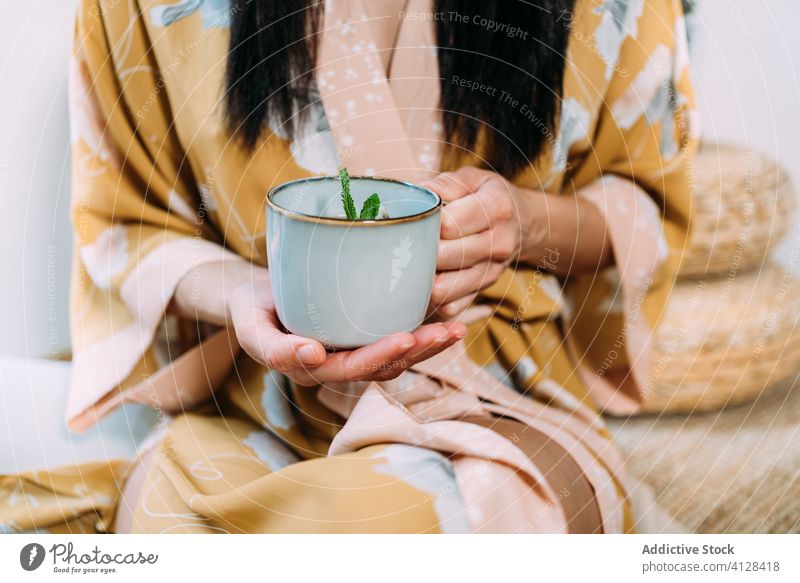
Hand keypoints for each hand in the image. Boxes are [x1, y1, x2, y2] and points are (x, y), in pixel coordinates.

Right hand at [228, 272, 466, 385]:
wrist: (256, 300)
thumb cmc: (252, 312)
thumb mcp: (250, 329)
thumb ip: (274, 349)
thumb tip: (312, 355)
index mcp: (313, 370)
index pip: (351, 368)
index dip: (380, 356)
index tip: (405, 338)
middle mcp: (338, 366)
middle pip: (383, 366)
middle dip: (417, 351)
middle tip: (446, 331)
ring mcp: (352, 353)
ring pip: (395, 358)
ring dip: (427, 346)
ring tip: (456, 328)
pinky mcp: (362, 337)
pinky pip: (395, 340)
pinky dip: (420, 331)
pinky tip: (446, 318)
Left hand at [422, 166, 533, 318]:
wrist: (522, 223)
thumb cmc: (489, 197)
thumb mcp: (475, 179)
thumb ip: (447, 184)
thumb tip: (420, 194)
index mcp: (496, 208)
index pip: (449, 224)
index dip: (426, 224)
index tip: (416, 220)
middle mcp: (499, 242)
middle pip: (445, 256)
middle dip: (420, 251)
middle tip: (407, 244)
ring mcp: (493, 270)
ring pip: (445, 287)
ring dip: (423, 279)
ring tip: (412, 264)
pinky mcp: (484, 289)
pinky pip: (452, 306)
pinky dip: (433, 300)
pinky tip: (425, 284)